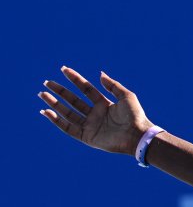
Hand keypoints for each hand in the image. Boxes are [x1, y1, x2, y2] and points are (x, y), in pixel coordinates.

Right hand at [38, 67, 152, 156]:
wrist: (137, 135)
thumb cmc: (135, 115)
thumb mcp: (126, 96)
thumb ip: (112, 85)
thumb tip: (100, 74)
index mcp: (104, 104)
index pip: (86, 89)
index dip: (75, 79)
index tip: (63, 69)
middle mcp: (95, 114)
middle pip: (73, 100)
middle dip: (60, 92)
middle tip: (47, 83)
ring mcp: (89, 125)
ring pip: (67, 113)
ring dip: (55, 104)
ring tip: (43, 95)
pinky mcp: (86, 137)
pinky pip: (68, 128)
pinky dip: (56, 120)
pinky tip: (47, 111)